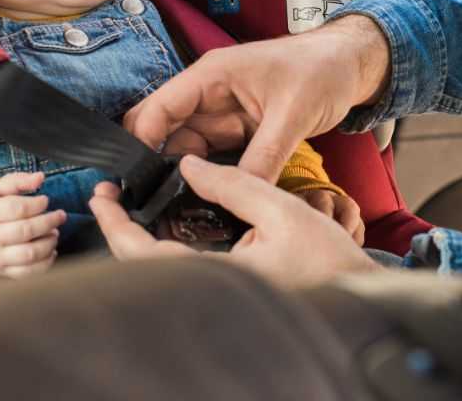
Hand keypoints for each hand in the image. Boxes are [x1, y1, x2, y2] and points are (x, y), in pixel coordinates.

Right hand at [0, 172, 66, 278]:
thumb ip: (18, 181)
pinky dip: (44, 264)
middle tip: (60, 216)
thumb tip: (40, 177)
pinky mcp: (2, 271)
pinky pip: (26, 273)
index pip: (15, 208)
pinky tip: (51, 251)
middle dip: (48, 222)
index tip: (45, 200)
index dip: (36, 204)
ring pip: (28, 254)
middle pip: (25, 231)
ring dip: (48, 243)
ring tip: (54, 233)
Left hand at [89, 156, 381, 287]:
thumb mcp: (282, 209)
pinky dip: (166, 246)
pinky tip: (169, 222)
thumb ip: (233, 184)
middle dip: (121, 230)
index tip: (102, 196)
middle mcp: (211, 291)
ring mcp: (218, 296)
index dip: (116, 224)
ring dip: (141, 238)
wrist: (359, 293)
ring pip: (162, 270)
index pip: (145, 254)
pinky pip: (183, 271)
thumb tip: (189, 165)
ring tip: (133, 203)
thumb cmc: (328, 258)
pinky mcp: (228, 293)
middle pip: (144, 267)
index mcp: (218, 276)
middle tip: (110, 196)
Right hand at [125, 15, 390, 181]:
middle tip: (155, 204)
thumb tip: (241, 194)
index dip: (142, 143)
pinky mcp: (238, 130)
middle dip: (156, 165)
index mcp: (212, 76)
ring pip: (187, 149)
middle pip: (165, 132)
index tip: (137, 182)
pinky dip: (209, 176)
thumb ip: (264, 156)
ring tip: (179, 209)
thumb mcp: (293, 115)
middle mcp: (209, 94)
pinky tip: (208, 200)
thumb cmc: (321, 70)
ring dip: (184, 175)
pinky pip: (213, 156)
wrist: (350, 65)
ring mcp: (223, 113)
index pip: (159, 108)